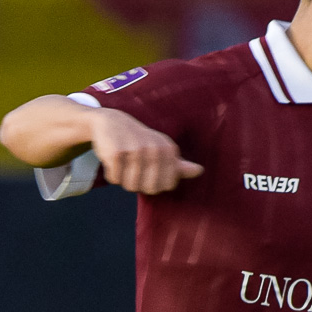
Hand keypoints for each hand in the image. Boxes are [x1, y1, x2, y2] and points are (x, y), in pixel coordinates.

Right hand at [87, 107, 203, 193]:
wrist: (111, 122)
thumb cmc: (140, 142)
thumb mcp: (161, 150)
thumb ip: (178, 165)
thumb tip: (200, 171)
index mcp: (169, 149)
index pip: (167, 185)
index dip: (155, 183)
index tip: (149, 170)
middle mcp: (155, 149)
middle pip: (150, 189)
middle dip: (139, 184)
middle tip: (134, 167)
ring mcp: (136, 150)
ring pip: (131, 186)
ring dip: (124, 179)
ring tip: (124, 163)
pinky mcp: (117, 153)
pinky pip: (115, 179)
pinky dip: (112, 174)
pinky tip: (113, 159)